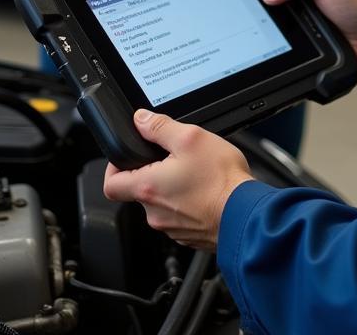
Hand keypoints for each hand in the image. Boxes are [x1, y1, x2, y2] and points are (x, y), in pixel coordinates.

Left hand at [102, 111, 252, 250]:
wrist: (245, 215)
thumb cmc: (221, 181)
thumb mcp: (191, 138)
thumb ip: (161, 127)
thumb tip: (141, 120)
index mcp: (148, 187)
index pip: (110, 184)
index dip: (114, 167)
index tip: (128, 157)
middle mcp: (154, 212)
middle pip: (138, 191)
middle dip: (153, 172)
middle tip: (175, 158)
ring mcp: (171, 227)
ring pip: (161, 203)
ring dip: (172, 188)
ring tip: (197, 174)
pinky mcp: (187, 235)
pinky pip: (179, 215)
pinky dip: (188, 202)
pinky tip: (206, 191)